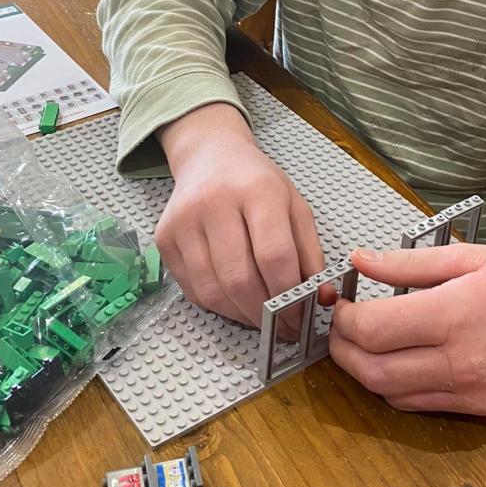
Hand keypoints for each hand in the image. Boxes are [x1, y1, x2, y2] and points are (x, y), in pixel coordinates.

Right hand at [155, 103, 324, 326]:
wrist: (209, 157)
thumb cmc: (258, 184)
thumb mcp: (295, 207)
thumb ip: (310, 253)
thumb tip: (321, 300)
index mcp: (256, 191)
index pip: (273, 255)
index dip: (289, 296)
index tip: (300, 319)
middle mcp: (214, 203)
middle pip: (239, 278)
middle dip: (264, 314)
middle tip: (281, 329)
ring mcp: (183, 221)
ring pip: (212, 291)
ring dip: (240, 316)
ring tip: (261, 320)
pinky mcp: (164, 239)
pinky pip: (192, 290)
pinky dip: (218, 306)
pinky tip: (236, 303)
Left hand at [328, 241, 485, 415]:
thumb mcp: (466, 255)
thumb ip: (406, 263)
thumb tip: (359, 261)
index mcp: (458, 315)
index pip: (375, 330)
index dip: (345, 319)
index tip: (340, 302)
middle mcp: (464, 361)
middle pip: (373, 370)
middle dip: (342, 349)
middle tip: (338, 326)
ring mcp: (473, 391)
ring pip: (390, 393)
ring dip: (364, 370)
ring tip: (362, 341)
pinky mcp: (480, 408)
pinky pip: (418, 404)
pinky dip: (394, 385)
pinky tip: (395, 358)